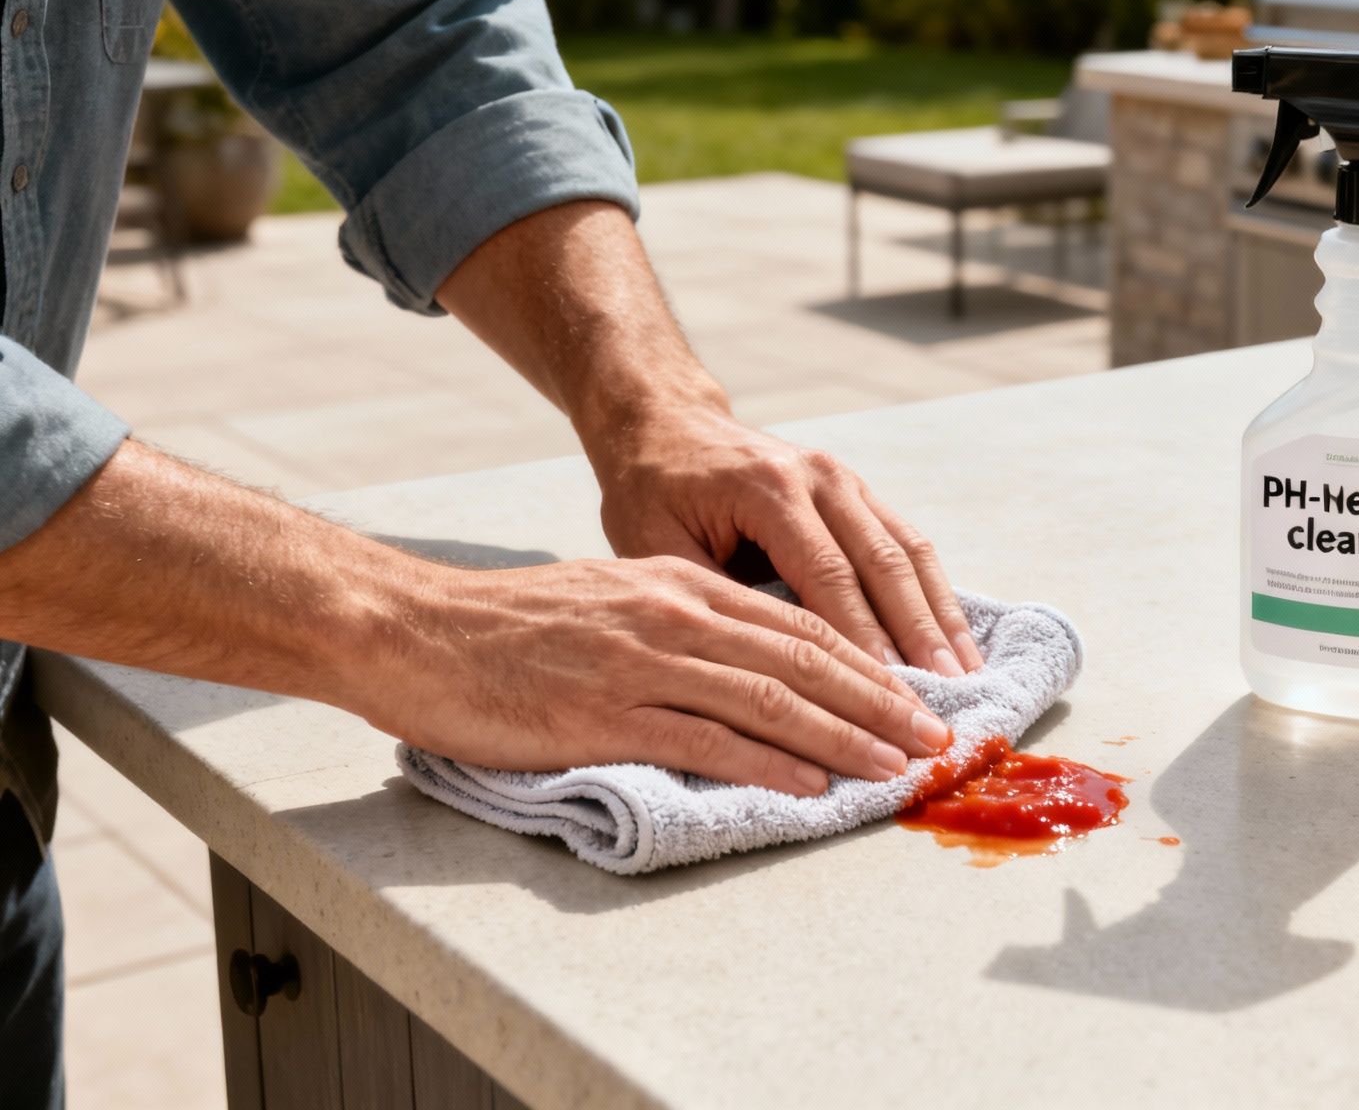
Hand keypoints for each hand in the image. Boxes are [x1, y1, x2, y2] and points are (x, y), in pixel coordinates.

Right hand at [360, 556, 951, 795]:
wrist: (412, 631)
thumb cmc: (507, 628)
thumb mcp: (610, 601)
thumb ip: (678, 626)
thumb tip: (745, 669)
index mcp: (679, 585)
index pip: (799, 622)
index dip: (866, 663)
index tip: (912, 698)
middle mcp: (674, 614)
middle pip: (805, 657)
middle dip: (881, 700)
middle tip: (935, 737)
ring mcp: (643, 662)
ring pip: (772, 698)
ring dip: (846, 736)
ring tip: (896, 766)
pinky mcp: (607, 713)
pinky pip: (707, 739)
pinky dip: (769, 762)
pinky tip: (810, 784)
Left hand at [591, 409, 985, 676]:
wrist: (667, 424)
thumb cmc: (652, 491)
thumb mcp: (655, 546)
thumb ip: (711, 600)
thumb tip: (766, 672)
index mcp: (768, 489)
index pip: (827, 576)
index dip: (861, 639)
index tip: (883, 696)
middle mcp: (819, 478)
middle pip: (883, 564)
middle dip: (916, 635)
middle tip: (942, 697)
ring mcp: (846, 480)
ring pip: (908, 552)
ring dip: (939, 616)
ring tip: (964, 675)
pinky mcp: (859, 492)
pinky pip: (908, 543)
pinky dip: (935, 594)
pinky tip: (954, 639)